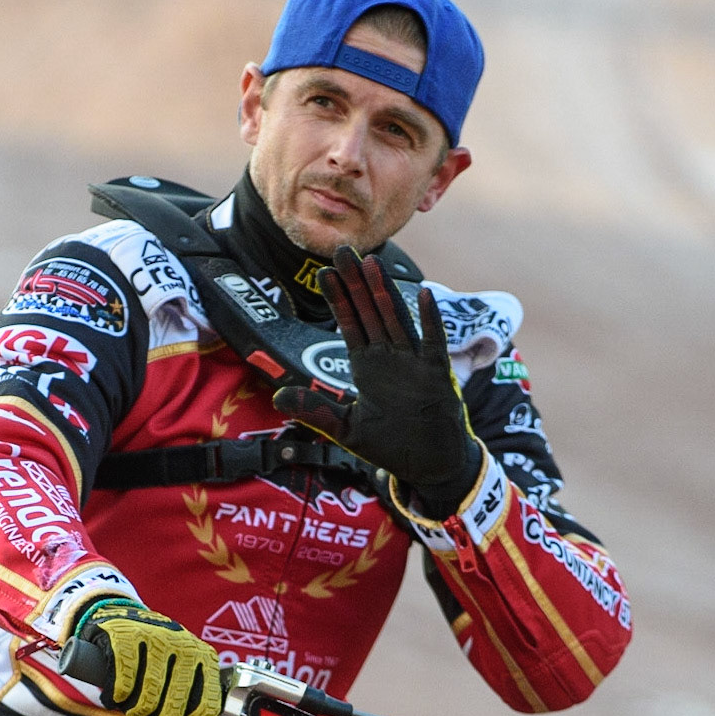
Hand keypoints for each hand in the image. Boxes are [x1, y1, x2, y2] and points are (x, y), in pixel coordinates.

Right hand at [72, 599, 222, 715]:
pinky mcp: (126, 635)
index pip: (205, 709)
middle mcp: (186, 646)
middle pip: (173, 709)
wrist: (121, 619)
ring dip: (132, 709)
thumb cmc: (152, 659)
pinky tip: (114, 692)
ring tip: (128, 702)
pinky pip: (122, 682)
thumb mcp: (171, 684)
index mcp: (205, 658)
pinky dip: (115, 695)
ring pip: (146, 698)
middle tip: (141, 713)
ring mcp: (157, 638)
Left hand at [273, 246, 480, 515]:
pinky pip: (432, 342)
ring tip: (372, 262)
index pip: (350, 324)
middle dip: (356, 283)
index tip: (323, 273)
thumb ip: (316, 411)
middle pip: (370, 312)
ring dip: (385, 292)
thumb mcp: (347, 429)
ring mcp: (413, 362)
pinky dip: (428, 320)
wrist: (429, 465)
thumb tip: (278, 397)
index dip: (337, 299)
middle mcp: (389, 357)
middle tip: (343, 250)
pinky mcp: (436, 374)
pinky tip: (421, 295)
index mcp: (367, 367)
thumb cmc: (392, 446)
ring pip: (396, 319)